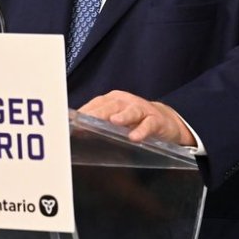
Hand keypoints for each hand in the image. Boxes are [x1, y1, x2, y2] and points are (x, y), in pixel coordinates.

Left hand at [78, 90, 196, 145]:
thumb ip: (98, 123)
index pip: (96, 104)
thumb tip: (75, 131)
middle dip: (98, 114)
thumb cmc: (134, 121)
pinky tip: (135, 138)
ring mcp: (142, 110)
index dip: (84, 113)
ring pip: (131, 111)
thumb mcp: (116, 119)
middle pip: (111, 106)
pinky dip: (142, 130)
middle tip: (85, 122)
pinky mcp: (156, 121)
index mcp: (113, 100)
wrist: (166, 121)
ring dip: (122, 116)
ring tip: (113, 122)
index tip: (72, 122)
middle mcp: (126, 102)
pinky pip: (149, 125)